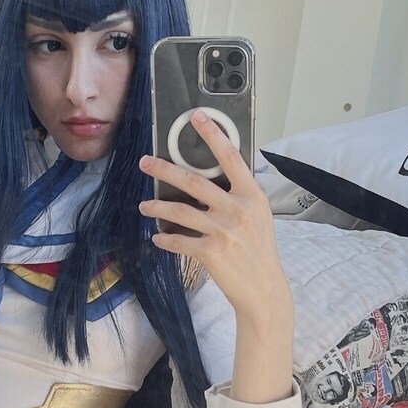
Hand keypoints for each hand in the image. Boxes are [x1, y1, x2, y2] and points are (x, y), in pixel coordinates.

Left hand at [138, 110, 292, 324]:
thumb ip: (238, 197)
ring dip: (157, 208)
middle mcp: (239, 209)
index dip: (212, 134)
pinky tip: (157, 238)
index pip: (231, 157)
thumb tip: (210, 180)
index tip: (196, 117)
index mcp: (253, 196)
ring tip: (143, 206)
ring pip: (180, 211)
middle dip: (164, 169)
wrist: (264, 290)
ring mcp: (224, 231)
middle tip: (145, 162)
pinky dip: (165, 239)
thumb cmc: (259, 253)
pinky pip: (179, 241)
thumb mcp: (258, 218)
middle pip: (193, 181)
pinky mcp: (211, 252)